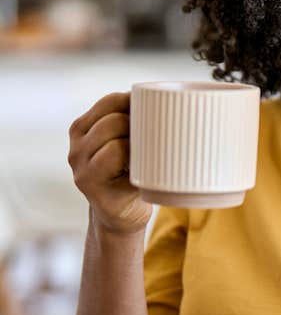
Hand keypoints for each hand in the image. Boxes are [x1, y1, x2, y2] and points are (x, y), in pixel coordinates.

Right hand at [67, 91, 151, 235]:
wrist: (122, 215)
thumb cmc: (132, 172)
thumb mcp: (126, 142)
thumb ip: (134, 121)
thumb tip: (170, 99)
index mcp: (82, 129)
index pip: (110, 101)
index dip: (136, 103)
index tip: (157, 113)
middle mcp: (76, 148)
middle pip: (114, 120)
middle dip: (140, 126)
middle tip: (158, 139)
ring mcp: (81, 170)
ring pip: (115, 141)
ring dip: (140, 145)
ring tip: (150, 156)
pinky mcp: (93, 188)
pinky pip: (117, 162)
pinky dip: (136, 161)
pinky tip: (145, 169)